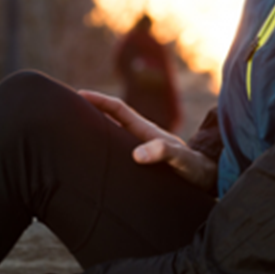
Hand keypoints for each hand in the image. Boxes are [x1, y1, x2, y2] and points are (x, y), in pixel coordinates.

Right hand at [79, 90, 216, 190]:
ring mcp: (141, 147)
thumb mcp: (180, 160)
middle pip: (111, 119)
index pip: (118, 109)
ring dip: (95, 131)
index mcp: (146, 130)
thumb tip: (137, 154)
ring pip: (112, 135)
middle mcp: (141, 136)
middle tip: (67, 109)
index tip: (79, 94)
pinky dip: (103, 150)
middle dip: (90, 111)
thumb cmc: (195, 168)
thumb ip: (162, 153)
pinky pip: (117, 151)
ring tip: (72, 133)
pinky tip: (93, 159)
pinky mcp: (141, 161)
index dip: (99, 100)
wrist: (207, 178)